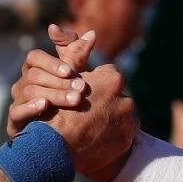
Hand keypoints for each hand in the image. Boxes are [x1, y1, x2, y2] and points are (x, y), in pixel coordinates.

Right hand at [7, 25, 97, 136]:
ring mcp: (17, 103)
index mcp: (34, 71)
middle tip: (81, 88)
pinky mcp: (14, 123)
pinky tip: (45, 106)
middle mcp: (22, 85)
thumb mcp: (74, 77)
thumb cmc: (66, 102)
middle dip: (59, 81)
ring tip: (74, 100)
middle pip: (34, 75)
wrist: (60, 139)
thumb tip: (92, 33)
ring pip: (29, 91)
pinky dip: (30, 107)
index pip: (34, 57)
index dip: (51, 62)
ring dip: (53, 94)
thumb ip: (79, 55)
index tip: (70, 71)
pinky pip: (16, 112)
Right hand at [50, 63, 138, 179]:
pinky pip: (122, 132)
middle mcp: (125, 98)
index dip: (93, 84)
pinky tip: (96, 137)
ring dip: (109, 117)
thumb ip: (77, 53)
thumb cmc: (56, 110)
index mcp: (112, 80)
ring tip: (90, 126)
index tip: (82, 93)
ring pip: (120, 113)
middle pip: (115, 95)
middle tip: (85, 112)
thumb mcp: (64, 78)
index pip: (107, 75)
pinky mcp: (128, 139)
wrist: (55, 148)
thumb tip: (92, 33)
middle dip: (104, 101)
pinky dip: (112, 134)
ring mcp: (128, 121)